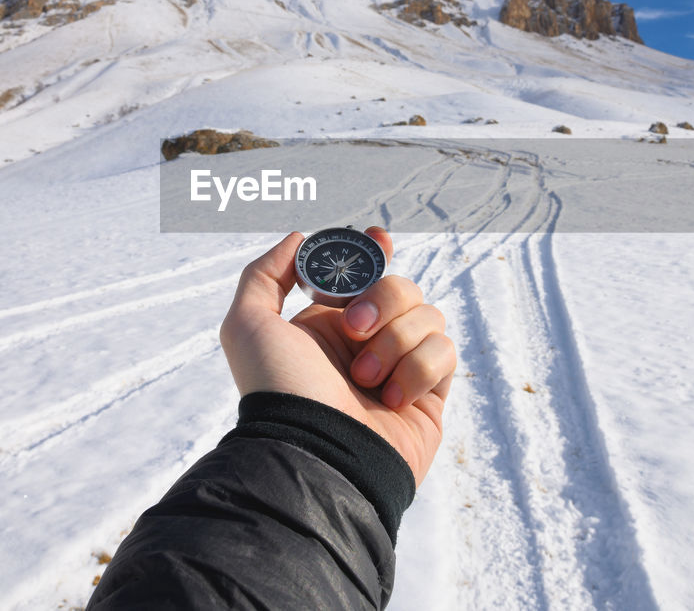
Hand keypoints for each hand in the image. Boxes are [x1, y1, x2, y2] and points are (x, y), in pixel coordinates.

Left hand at [219, 228, 454, 487]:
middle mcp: (368, 343)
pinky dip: (418, 369)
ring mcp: (402, 367)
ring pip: (428, 316)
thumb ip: (264, 274)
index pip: (367, 275)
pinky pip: (444, 351)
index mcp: (331, 325)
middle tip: (355, 331)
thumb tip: (300, 240)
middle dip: (382, 301)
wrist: (316, 454)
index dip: (376, 252)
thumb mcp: (248, 325)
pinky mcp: (431, 394)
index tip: (378, 239)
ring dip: (395, 342)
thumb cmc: (278, 390)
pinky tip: (392, 399)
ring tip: (366, 380)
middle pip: (403, 286)